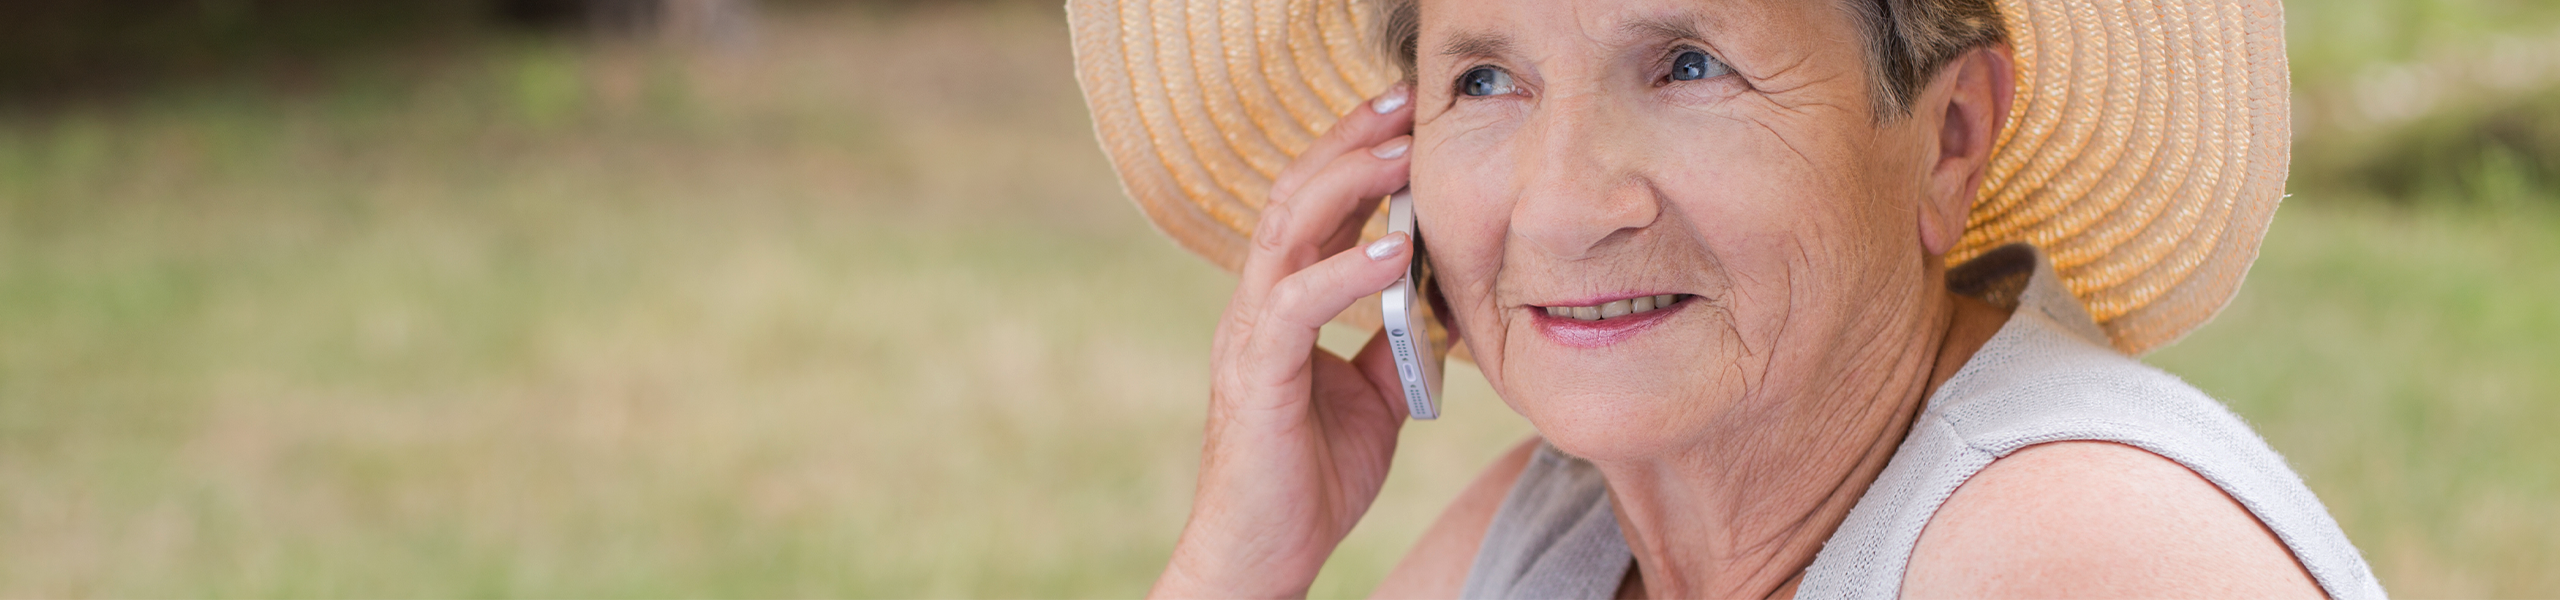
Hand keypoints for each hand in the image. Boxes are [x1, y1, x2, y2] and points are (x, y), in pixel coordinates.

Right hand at [1151, 84, 1419, 598]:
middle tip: (1405, 104)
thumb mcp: (1375, 400)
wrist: (1263, 553)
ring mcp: (1251, 334)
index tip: (1407, 118)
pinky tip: (1393, 250)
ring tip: (1402, 154)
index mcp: (1281, 303)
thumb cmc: (1308, 478)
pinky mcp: (1257, 372)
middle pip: (1296, 193)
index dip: (1355, 154)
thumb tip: (1444, 304)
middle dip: (1351, 141)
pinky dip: (1344, 269)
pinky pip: (1296, 304)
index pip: (1312, 204)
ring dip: (1349, 184)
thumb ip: (1396, 344)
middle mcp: (1258, 304)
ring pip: (1288, 229)